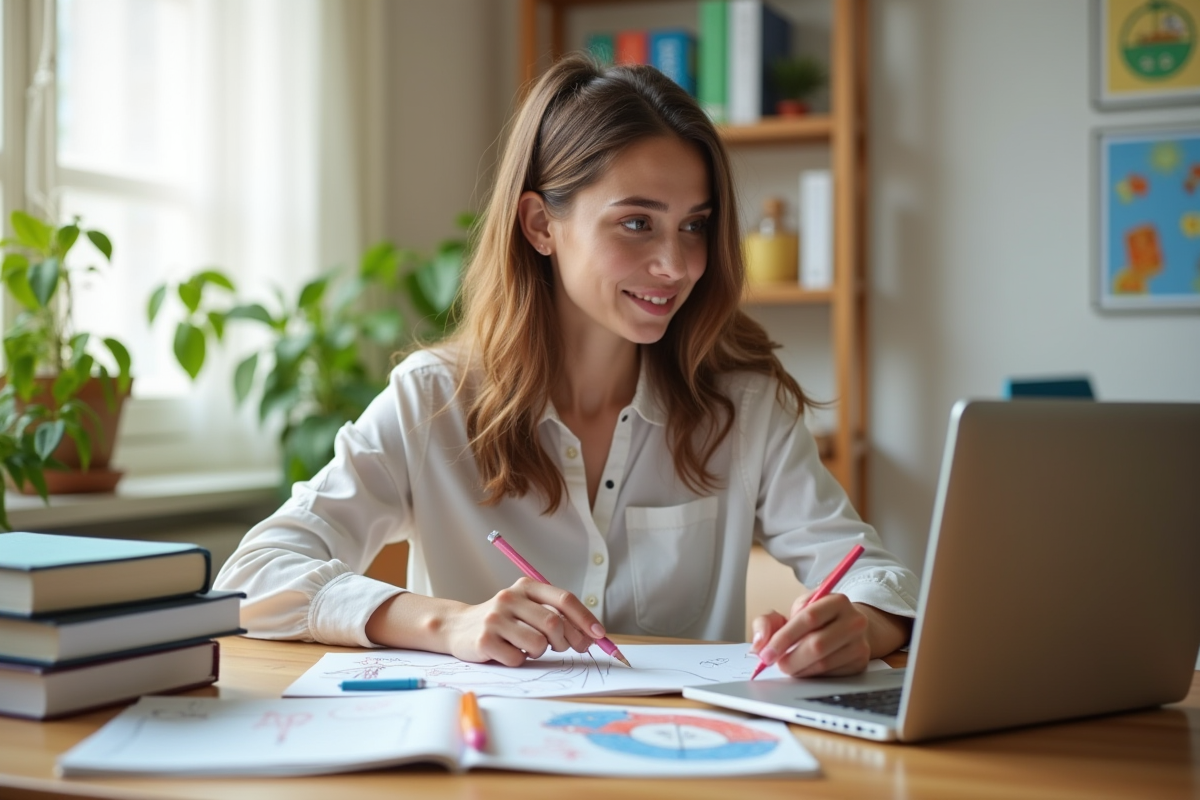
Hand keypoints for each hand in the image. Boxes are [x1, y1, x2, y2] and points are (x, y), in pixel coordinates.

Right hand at [436, 578, 604, 666]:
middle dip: (566, 641)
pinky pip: (518, 659)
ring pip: (538, 644)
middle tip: (564, 648)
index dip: (585, 618)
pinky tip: (508, 652)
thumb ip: (556, 615)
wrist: (457, 628)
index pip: (564, 599)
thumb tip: (592, 635)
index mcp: (525, 586)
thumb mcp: (527, 608)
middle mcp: (509, 598)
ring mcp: (495, 619)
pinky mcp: (484, 640)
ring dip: (540, 652)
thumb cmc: (503, 621)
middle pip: (554, 623)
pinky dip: (520, 661)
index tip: (598, 635)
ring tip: (528, 647)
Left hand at [749, 592, 871, 677]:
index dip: (784, 637)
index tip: (766, 652)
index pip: (808, 618)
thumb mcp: (793, 611)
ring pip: (823, 663)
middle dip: (789, 658)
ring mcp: (860, 643)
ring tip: (788, 665)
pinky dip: (812, 675)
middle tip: (775, 663)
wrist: (848, 627)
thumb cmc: (817, 619)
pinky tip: (804, 668)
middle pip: (817, 644)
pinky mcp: (861, 663)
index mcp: (836, 600)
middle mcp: (854, 621)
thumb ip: (769, 622)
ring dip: (799, 669)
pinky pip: (831, 675)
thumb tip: (759, 644)